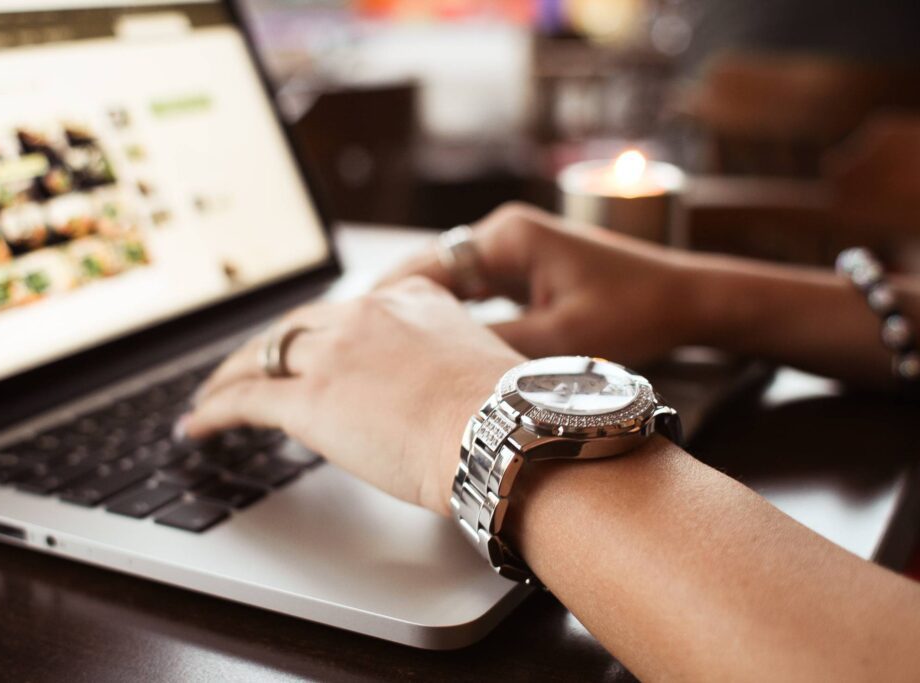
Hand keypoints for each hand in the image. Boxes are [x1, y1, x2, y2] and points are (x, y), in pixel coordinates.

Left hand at [180, 277, 523, 514]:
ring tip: (211, 395)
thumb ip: (443, 360)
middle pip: (296, 326)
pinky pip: (247, 398)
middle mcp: (365, 314)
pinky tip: (198, 425)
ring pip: (262, 354)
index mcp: (410, 299)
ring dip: (230, 376)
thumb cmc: (508, 413)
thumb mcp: (478, 362)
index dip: (316, 333)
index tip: (305, 346)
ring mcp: (334, 353)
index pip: (346, 311)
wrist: (504, 432)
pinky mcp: (310, 398)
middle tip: (246, 367)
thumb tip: (432, 390)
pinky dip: (215, 411)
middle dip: (266, 348)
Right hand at [379, 203, 698, 365]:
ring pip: (447, 282)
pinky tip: (429, 348)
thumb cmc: (635, 312)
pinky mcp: (525, 269)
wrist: (687, 299)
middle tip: (359, 346)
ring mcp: (515, 250)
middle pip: (429, 270)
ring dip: (419, 313)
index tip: (355, 333)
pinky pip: (472, 291)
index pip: (428, 266)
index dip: (388, 302)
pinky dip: (448, 317)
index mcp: (508, 238)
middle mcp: (504, 235)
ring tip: (383, 351)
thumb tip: (435, 368)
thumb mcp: (562, 341)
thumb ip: (495, 350)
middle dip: (394, 307)